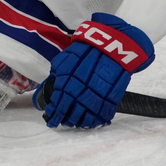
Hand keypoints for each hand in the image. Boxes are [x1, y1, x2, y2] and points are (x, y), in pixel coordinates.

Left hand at [33, 13, 153, 128]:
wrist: (116, 43)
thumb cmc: (89, 47)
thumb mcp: (68, 55)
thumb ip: (59, 71)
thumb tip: (50, 84)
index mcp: (70, 76)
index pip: (58, 100)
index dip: (54, 111)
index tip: (50, 115)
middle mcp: (82, 86)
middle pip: (70, 109)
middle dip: (63, 118)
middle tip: (59, 122)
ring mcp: (98, 92)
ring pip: (85, 114)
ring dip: (77, 121)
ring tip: (73, 123)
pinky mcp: (112, 95)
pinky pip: (102, 113)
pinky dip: (95, 120)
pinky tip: (89, 123)